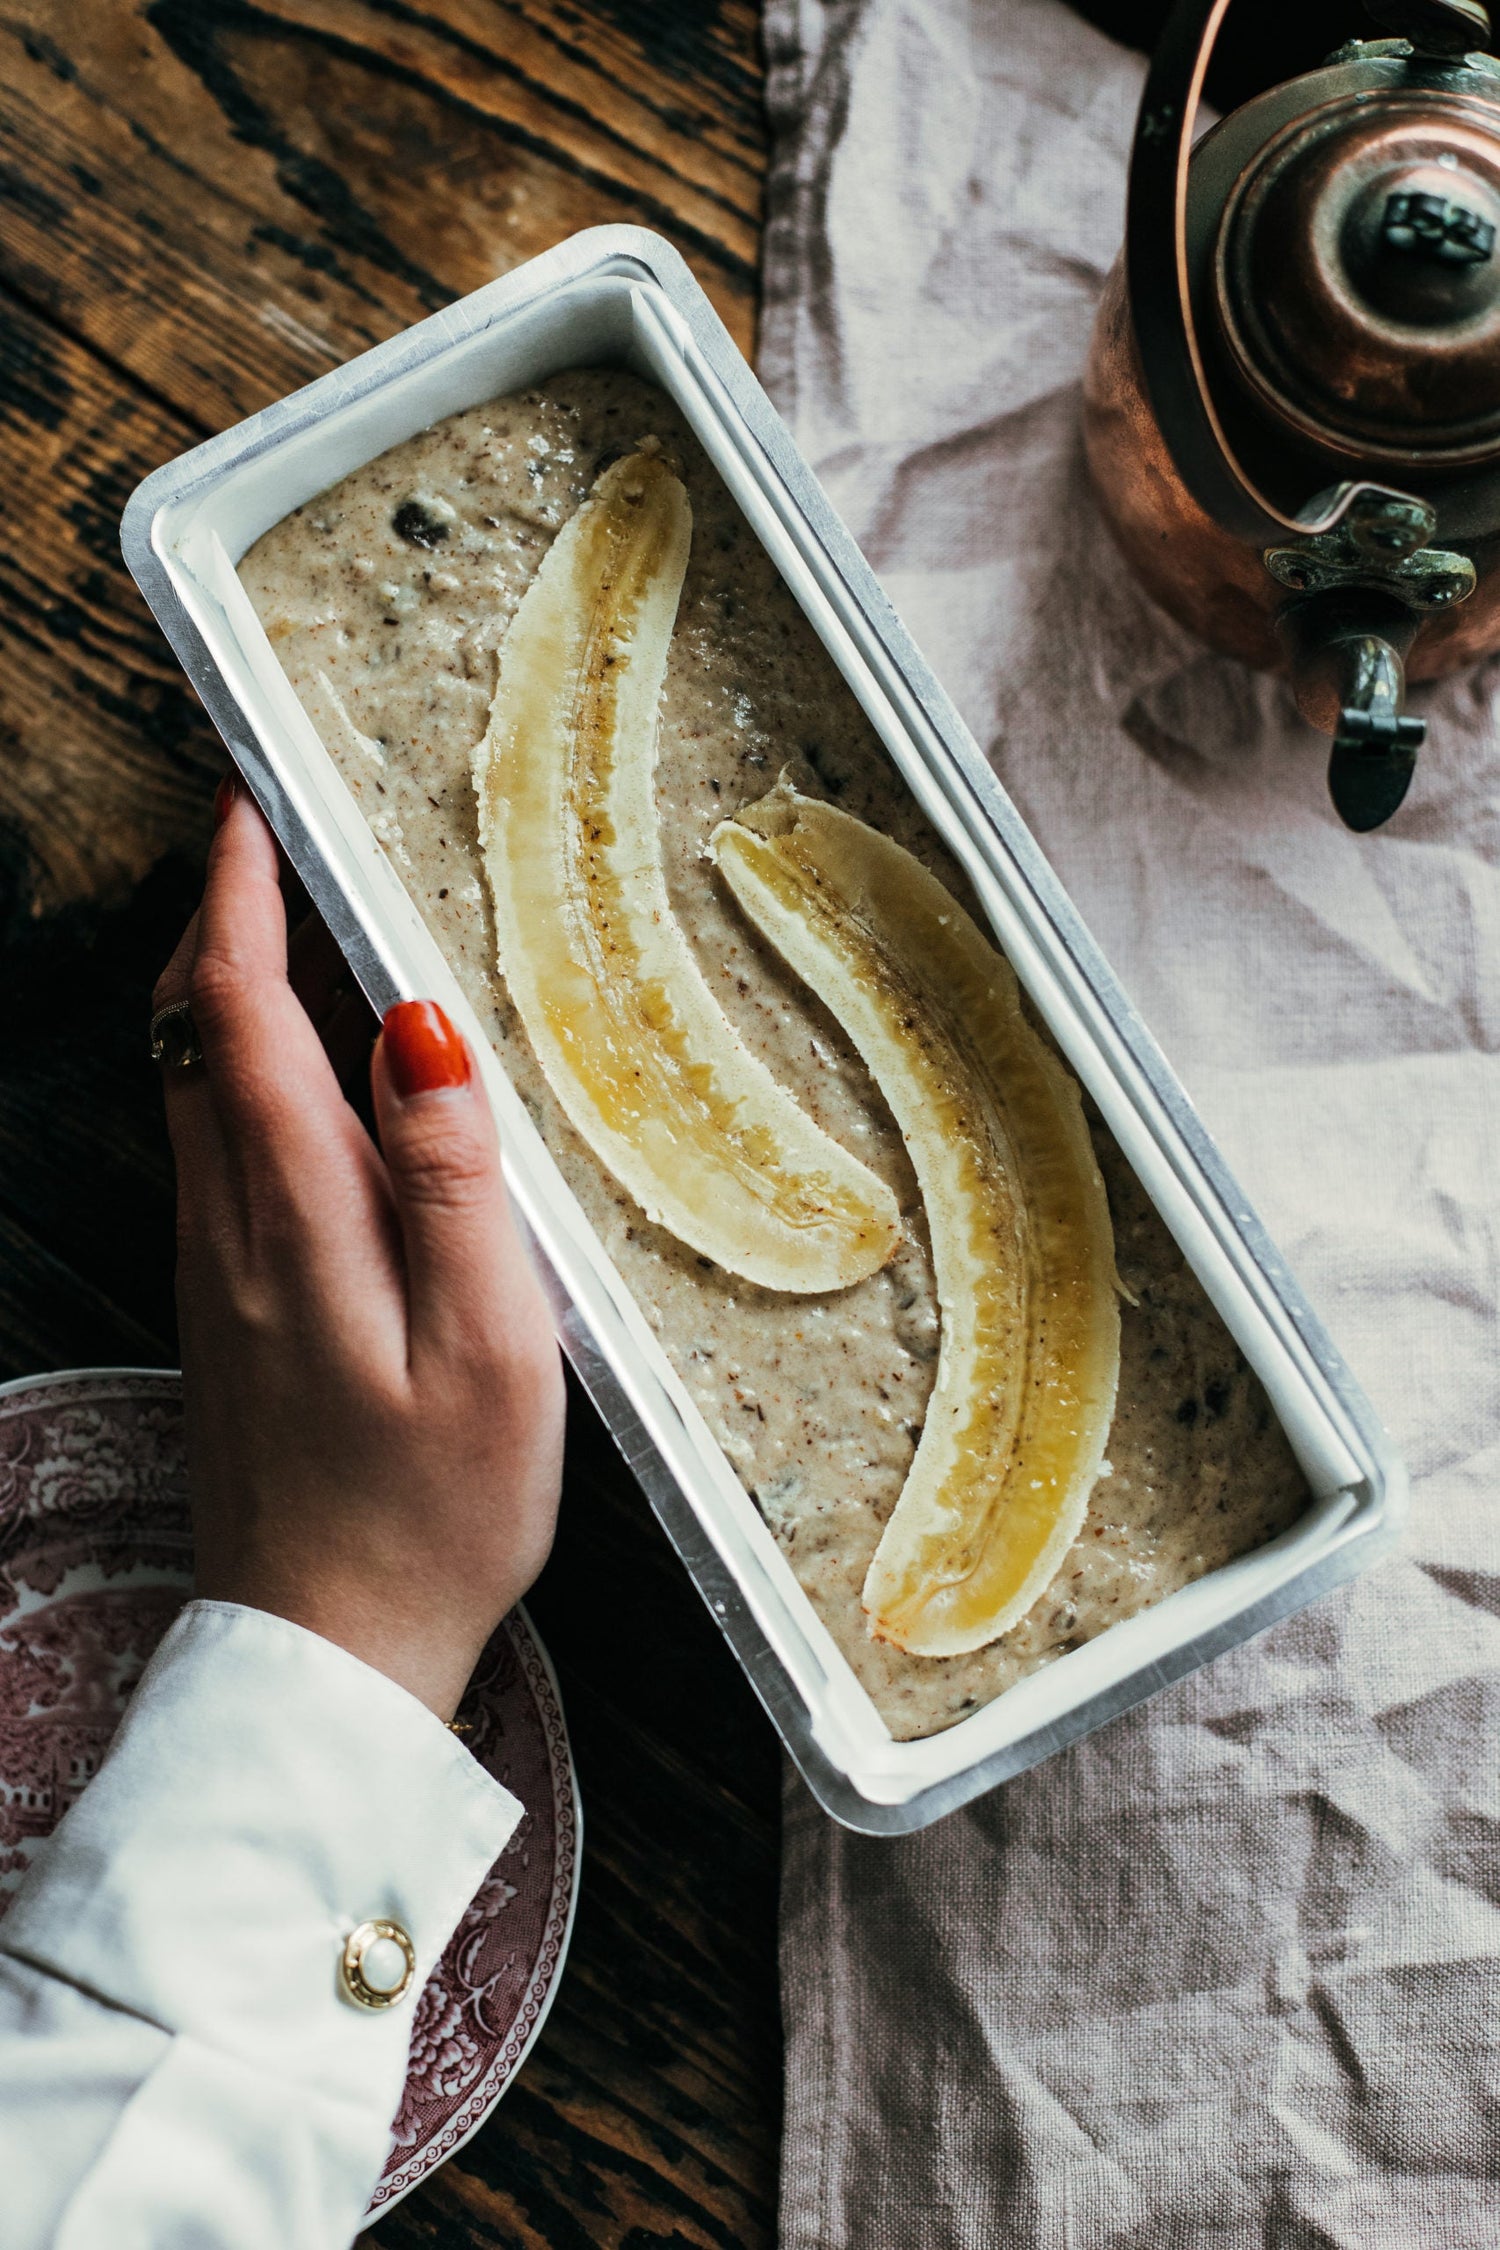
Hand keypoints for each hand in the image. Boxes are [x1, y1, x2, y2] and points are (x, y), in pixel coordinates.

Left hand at [152, 779, 565, 1720]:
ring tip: (292, 926)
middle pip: (191, 1033)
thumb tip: (420, 1028)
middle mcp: (229, 1229)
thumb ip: (454, 1182)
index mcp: (295, 1218)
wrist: (327, 1660)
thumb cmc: (432, 1514)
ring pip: (193, 1089)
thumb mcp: (491, 1350)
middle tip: (269, 834)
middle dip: (216, 918)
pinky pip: (215, 1152)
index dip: (236, 896)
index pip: (236, 1013)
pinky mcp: (227, 1313)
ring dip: (224, 992)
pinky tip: (309, 1084)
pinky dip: (241, 1074)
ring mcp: (215, 1273)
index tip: (249, 802)